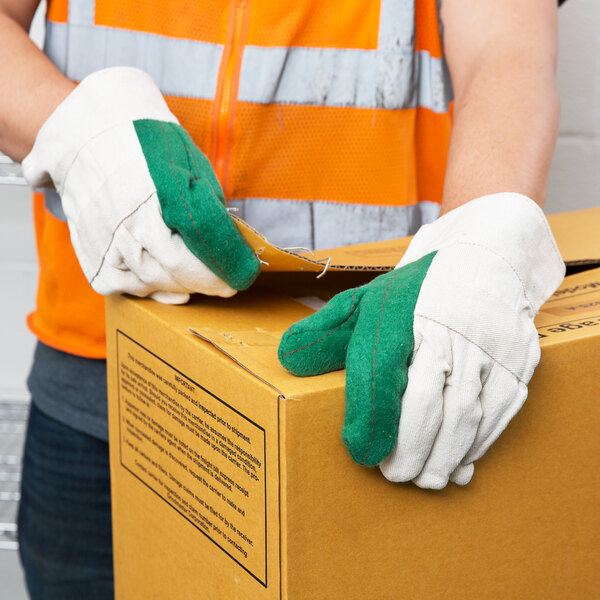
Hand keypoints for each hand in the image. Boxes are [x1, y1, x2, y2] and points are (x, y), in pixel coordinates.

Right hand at [22, 67, 259, 302]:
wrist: (90, 134)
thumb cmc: (149, 150)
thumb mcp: (189, 168)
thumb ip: (208, 210)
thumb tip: (231, 248)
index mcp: (159, 192)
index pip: (199, 242)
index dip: (224, 266)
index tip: (241, 277)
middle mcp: (128, 218)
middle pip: (174, 270)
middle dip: (205, 282)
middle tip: (222, 284)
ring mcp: (104, 236)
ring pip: (148, 282)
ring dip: (177, 287)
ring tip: (195, 281)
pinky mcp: (88, 250)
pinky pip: (118, 285)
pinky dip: (144, 289)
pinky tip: (162, 282)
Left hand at [278, 194, 564, 488]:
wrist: (486, 258)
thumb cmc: (417, 290)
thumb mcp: (367, 300)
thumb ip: (327, 331)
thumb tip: (286, 359)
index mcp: (400, 315)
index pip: (380, 374)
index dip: (370, 419)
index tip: (361, 454)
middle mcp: (445, 330)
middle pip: (426, 402)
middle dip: (409, 447)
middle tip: (395, 475)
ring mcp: (486, 345)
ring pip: (465, 412)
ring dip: (445, 455)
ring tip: (426, 479)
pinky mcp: (517, 358)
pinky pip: (500, 410)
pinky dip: (480, 442)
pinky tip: (462, 462)